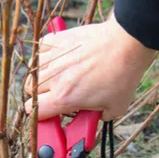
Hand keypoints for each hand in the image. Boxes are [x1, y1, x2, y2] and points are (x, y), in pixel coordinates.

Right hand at [25, 14, 155, 120]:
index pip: (35, 111)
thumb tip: (94, 116)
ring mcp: (54, 57)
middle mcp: (54, 78)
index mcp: (64, 98)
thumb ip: (99, 117)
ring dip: (41, 77)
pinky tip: (56, 59)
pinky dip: (45, 54)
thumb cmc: (123, 75)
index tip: (48, 115)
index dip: (40, 116)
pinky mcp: (59, 40)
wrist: (127, 44)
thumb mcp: (115, 108)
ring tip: (56, 78)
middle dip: (41, 96)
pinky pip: (41, 48)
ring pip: (33, 71)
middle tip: (55, 96)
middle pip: (31, 91)